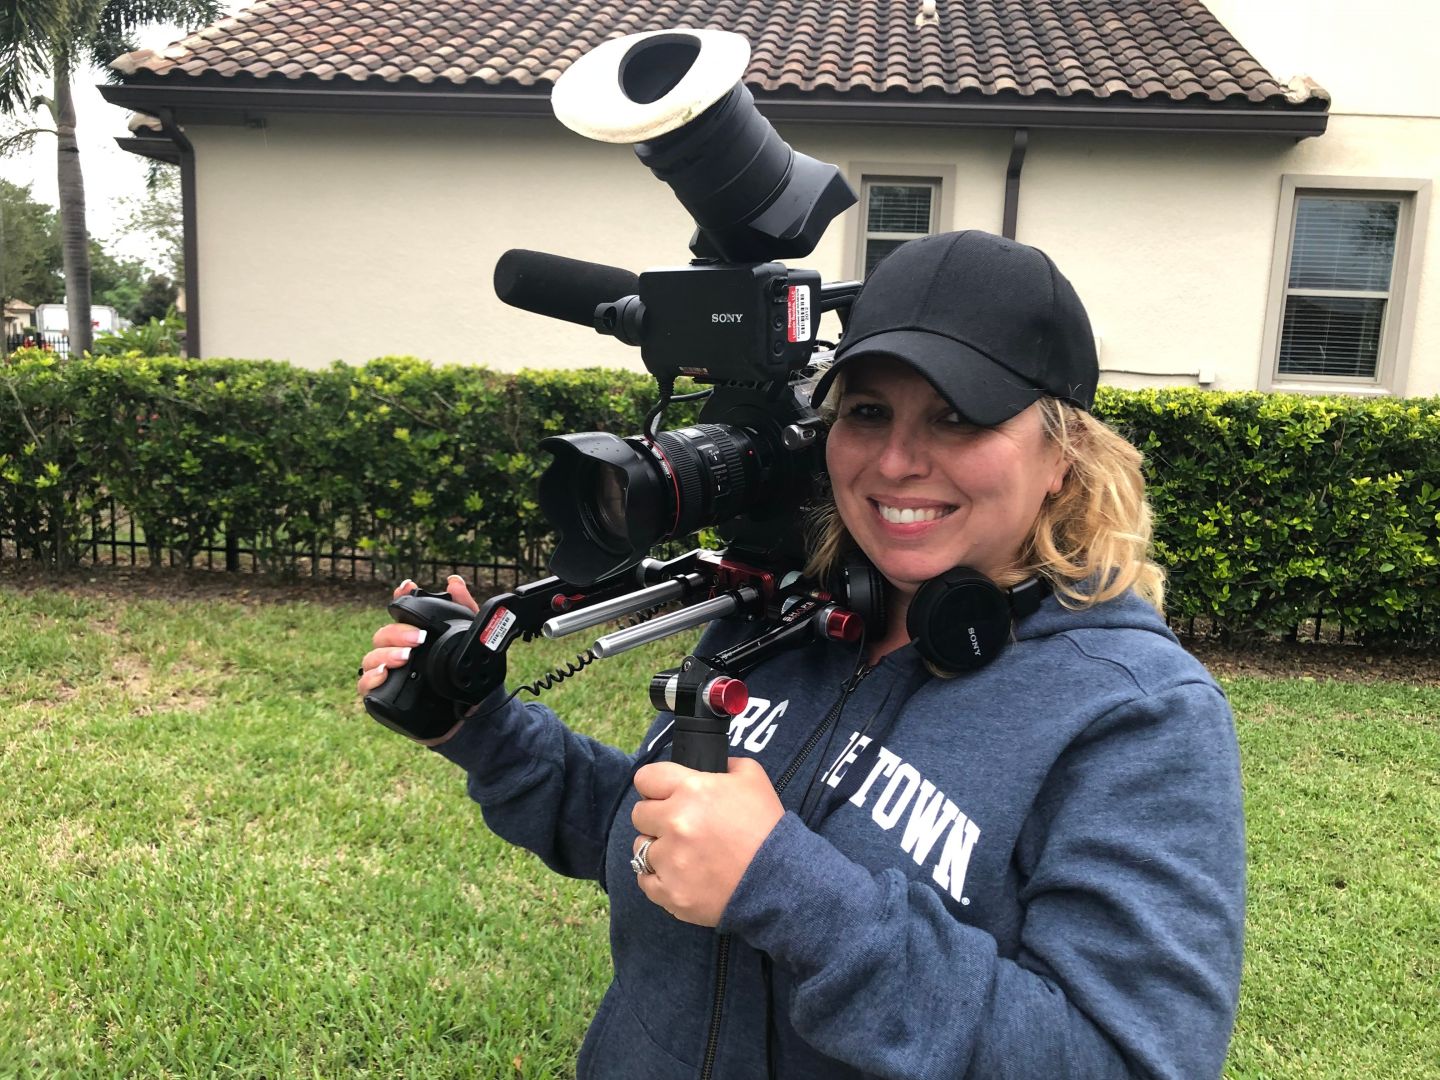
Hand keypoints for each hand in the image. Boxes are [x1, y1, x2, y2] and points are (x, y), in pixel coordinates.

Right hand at [356, 575, 480, 745]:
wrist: (471, 714)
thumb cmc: (466, 677)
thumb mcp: (470, 643)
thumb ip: (464, 611)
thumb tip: (454, 582)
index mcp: (414, 637)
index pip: (401, 612)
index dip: (401, 597)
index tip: (408, 587)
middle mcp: (397, 652)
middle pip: (384, 634)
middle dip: (398, 633)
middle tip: (419, 639)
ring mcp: (388, 675)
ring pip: (371, 658)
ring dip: (385, 655)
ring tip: (405, 657)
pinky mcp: (383, 697)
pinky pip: (364, 686)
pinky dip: (370, 678)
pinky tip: (383, 675)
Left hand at [630, 757, 783, 926]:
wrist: (780, 881)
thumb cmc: (767, 828)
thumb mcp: (753, 778)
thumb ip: (725, 765)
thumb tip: (710, 765)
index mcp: (691, 790)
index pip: (646, 778)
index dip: (655, 785)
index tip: (663, 794)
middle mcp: (675, 822)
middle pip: (639, 813)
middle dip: (656, 816)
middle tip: (678, 824)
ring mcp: (670, 860)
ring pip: (640, 847)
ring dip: (657, 848)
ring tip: (683, 853)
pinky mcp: (671, 892)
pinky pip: (644, 880)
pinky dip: (658, 877)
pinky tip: (678, 874)